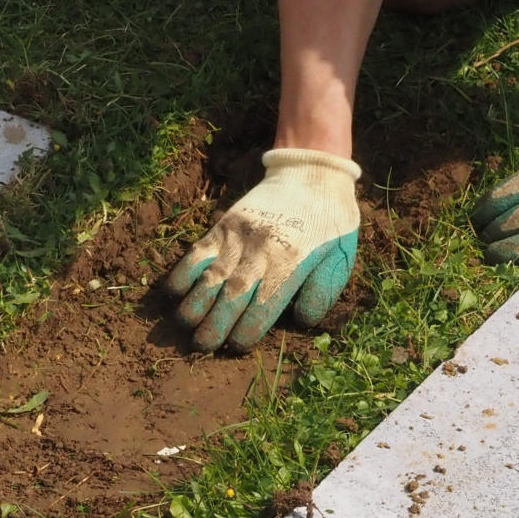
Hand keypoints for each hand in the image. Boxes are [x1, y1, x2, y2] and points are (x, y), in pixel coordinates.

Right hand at [166, 147, 360, 351]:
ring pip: (209, 277)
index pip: (263, 307)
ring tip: (186, 326)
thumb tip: (299, 320)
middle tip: (203, 346)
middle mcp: (261, 251)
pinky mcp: (223, 226)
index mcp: (293, 263)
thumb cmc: (330, 221)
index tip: (237, 346)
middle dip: (214, 325)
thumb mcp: (341, 256)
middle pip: (231, 296)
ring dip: (194, 305)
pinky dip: (183, 273)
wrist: (311, 171)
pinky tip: (177, 293)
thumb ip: (322, 291)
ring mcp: (237, 237)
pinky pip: (197, 253)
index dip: (247, 331)